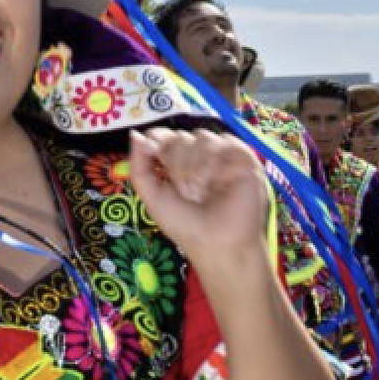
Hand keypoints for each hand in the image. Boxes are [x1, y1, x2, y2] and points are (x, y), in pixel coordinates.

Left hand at [129, 128, 268, 268]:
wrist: (216, 244)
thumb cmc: (186, 226)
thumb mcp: (153, 197)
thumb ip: (139, 167)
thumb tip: (136, 135)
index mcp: (177, 163)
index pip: (165, 136)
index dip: (157, 140)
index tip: (153, 154)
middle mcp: (199, 157)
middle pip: (180, 136)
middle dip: (176, 163)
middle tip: (184, 193)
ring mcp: (221, 156)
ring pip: (200, 137)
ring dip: (194, 167)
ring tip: (200, 193)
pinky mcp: (242, 157)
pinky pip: (223, 142)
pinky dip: (212, 163)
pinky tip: (214, 184)